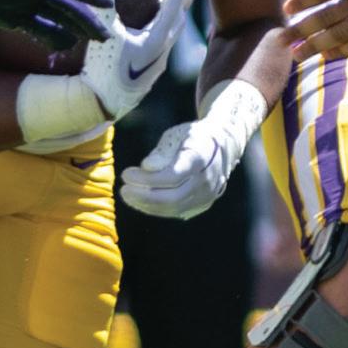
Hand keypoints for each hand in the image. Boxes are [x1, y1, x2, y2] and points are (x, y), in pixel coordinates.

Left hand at [0, 0, 110, 50]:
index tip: (106, 5)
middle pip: (66, 5)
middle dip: (86, 19)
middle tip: (105, 36)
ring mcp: (24, 5)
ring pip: (56, 18)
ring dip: (74, 29)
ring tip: (93, 42)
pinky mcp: (13, 17)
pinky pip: (38, 29)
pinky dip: (52, 37)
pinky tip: (64, 47)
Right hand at [76, 0, 192, 120]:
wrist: (102, 103)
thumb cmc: (104, 69)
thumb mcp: (104, 33)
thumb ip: (106, 4)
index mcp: (157, 39)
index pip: (173, 5)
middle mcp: (162, 51)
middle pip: (177, 19)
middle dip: (178, 0)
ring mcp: (157, 63)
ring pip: (171, 34)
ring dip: (170, 15)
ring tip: (163, 2)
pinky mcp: (149, 71)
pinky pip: (162, 44)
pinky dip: (161, 29)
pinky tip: (147, 30)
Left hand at [120, 82, 266, 219]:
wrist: (223, 146)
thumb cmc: (193, 137)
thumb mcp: (176, 135)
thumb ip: (161, 152)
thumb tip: (147, 167)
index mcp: (201, 156)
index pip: (173, 175)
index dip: (147, 179)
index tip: (126, 174)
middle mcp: (208, 178)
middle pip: (173, 196)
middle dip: (144, 196)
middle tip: (123, 189)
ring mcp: (208, 194)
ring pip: (174, 208)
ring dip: (147, 205)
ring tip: (128, 195)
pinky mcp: (204, 204)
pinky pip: (178, 212)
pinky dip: (157, 209)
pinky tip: (140, 201)